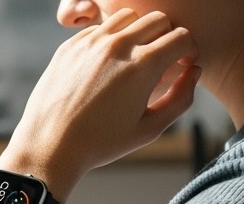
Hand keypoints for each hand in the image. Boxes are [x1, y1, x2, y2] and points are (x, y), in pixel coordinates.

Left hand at [2, 9, 201, 199]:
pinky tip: (107, 64)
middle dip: (167, 37)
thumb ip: (181, 98)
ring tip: (135, 57)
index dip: (189, 51)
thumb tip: (194, 70)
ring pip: (128, 16)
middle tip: (161, 60)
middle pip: (158, 19)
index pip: (182, 37)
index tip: (182, 65)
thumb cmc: (101, 143)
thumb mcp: (149, 129)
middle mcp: (117, 46)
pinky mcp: (70, 46)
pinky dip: (110, 39)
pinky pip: (99, 28)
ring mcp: (90, 43)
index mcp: (142, 66)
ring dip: (138, 32)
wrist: (49, 146)